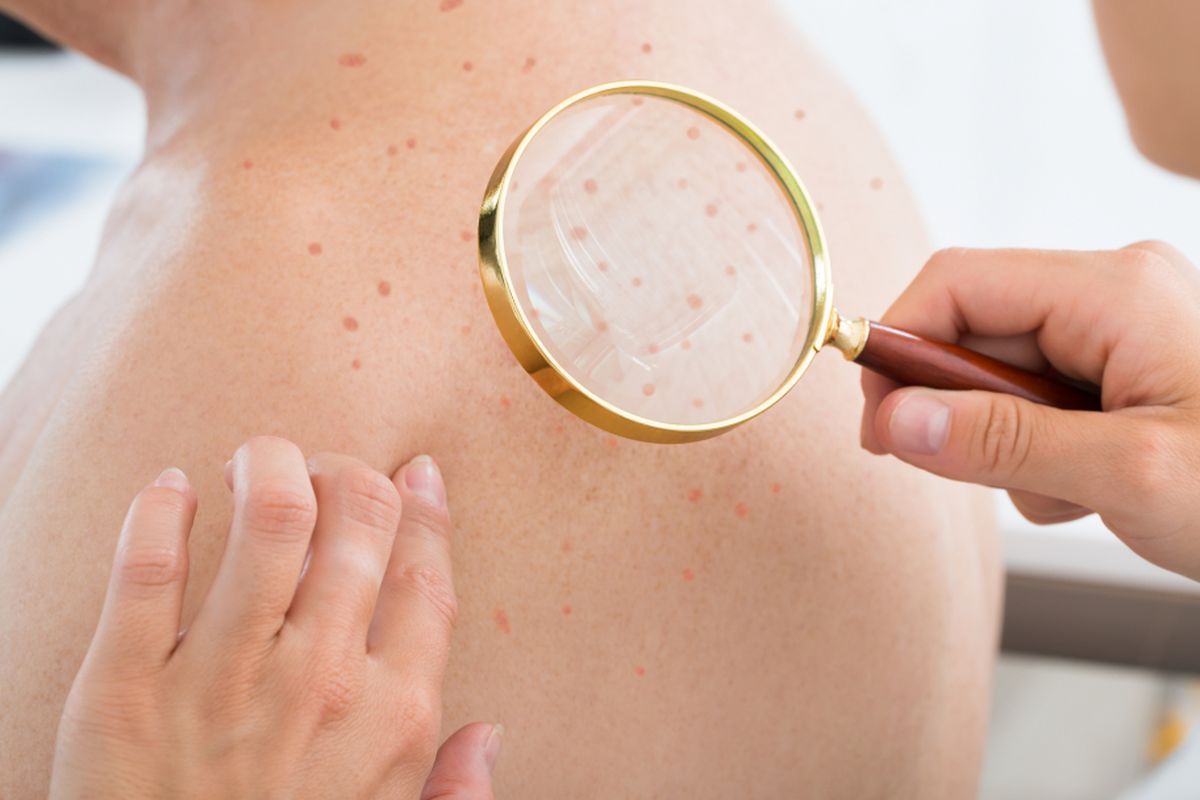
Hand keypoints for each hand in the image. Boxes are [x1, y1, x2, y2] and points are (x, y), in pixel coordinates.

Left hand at [49, 436, 497, 798]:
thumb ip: (450, 793)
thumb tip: (489, 737)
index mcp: (393, 718)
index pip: (425, 577)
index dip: (424, 510)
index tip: (415, 471)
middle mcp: (318, 685)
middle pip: (356, 526)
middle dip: (346, 471)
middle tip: (323, 467)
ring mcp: (220, 683)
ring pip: (269, 521)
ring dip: (268, 464)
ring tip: (255, 460)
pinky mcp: (123, 688)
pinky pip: (147, 569)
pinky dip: (160, 508)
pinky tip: (172, 487)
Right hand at [861, 242, 1199, 579]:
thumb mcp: (1128, 474)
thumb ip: (1001, 442)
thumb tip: (899, 420)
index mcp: (1113, 290)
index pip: (957, 285)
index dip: (898, 346)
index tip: (877, 421)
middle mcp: (1113, 293)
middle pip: (975, 328)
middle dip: (961, 408)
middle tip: (971, 472)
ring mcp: (1121, 329)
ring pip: (1003, 370)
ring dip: (1005, 440)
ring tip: (1066, 491)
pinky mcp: (1125, 367)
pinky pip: (1039, 394)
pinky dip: (1040, 448)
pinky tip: (1086, 485)